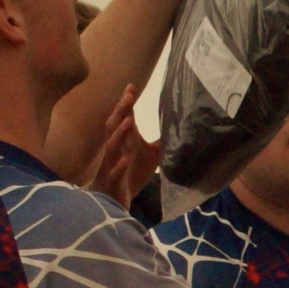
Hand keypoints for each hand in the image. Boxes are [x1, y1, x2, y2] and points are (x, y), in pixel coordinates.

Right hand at [80, 85, 161, 207]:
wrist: (116, 201)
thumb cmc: (131, 174)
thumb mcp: (150, 156)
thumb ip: (159, 141)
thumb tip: (176, 128)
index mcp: (124, 142)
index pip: (123, 118)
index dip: (126, 103)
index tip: (131, 86)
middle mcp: (116, 151)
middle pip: (114, 126)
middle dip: (120, 111)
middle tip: (128, 96)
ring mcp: (112, 166)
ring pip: (111, 147)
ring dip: (119, 134)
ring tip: (128, 122)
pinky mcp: (113, 183)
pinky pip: (113, 174)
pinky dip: (119, 167)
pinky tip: (126, 161)